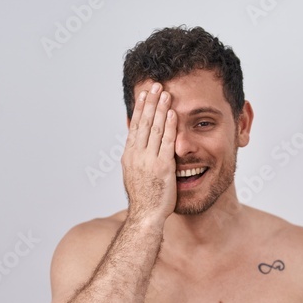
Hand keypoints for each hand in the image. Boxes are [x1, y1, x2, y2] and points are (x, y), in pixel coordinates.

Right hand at [121, 82, 177, 221]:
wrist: (145, 217)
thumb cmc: (144, 200)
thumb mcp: (134, 175)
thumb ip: (136, 159)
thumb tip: (137, 147)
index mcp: (129, 156)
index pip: (135, 126)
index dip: (140, 108)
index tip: (144, 94)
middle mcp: (137, 155)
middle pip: (143, 122)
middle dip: (150, 102)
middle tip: (155, 85)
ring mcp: (149, 160)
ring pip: (154, 128)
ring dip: (160, 108)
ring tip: (165, 92)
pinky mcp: (163, 167)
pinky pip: (167, 142)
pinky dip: (170, 126)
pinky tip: (172, 114)